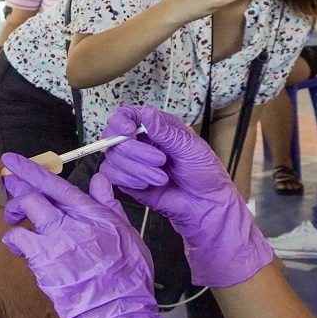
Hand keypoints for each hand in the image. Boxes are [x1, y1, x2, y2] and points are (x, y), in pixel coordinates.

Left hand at [0, 153, 189, 317]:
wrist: (120, 314)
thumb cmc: (129, 280)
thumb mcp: (129, 237)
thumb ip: (110, 206)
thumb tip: (101, 179)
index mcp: (95, 215)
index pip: (58, 184)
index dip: (32, 170)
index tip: (13, 161)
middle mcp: (73, 223)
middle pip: (35, 193)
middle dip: (17, 184)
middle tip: (8, 183)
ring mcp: (56, 241)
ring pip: (25, 211)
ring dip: (14, 210)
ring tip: (13, 216)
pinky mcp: (43, 263)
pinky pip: (19, 239)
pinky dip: (14, 238)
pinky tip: (17, 244)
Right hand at [97, 106, 272, 287]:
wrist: (205, 204)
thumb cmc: (203, 171)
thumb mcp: (190, 147)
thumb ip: (166, 132)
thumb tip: (146, 113)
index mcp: (154, 126)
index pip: (125, 114)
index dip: (121, 120)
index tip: (129, 131)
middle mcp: (139, 141)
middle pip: (114, 137)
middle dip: (134, 150)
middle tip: (161, 161)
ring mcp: (131, 162)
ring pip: (112, 157)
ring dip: (136, 168)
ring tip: (162, 178)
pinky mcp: (127, 181)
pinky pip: (111, 176)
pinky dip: (127, 179)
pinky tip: (146, 185)